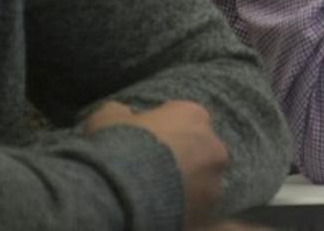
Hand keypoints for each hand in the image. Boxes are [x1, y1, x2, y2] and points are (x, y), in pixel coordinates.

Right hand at [85, 99, 228, 223]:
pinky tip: (160, 208)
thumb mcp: (109, 118)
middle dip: (179, 156)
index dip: (163, 129)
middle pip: (197, 148)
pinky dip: (181, 206)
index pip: (182, 117)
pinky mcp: (207, 211)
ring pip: (200, 180)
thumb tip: (123, 113)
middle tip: (152, 169)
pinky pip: (195, 205)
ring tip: (155, 192)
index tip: (145, 140)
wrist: (121, 193)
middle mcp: (213, 144)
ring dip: (183, 183)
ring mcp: (214, 180)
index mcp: (193, 114)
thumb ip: (121, 112)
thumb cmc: (118, 146)